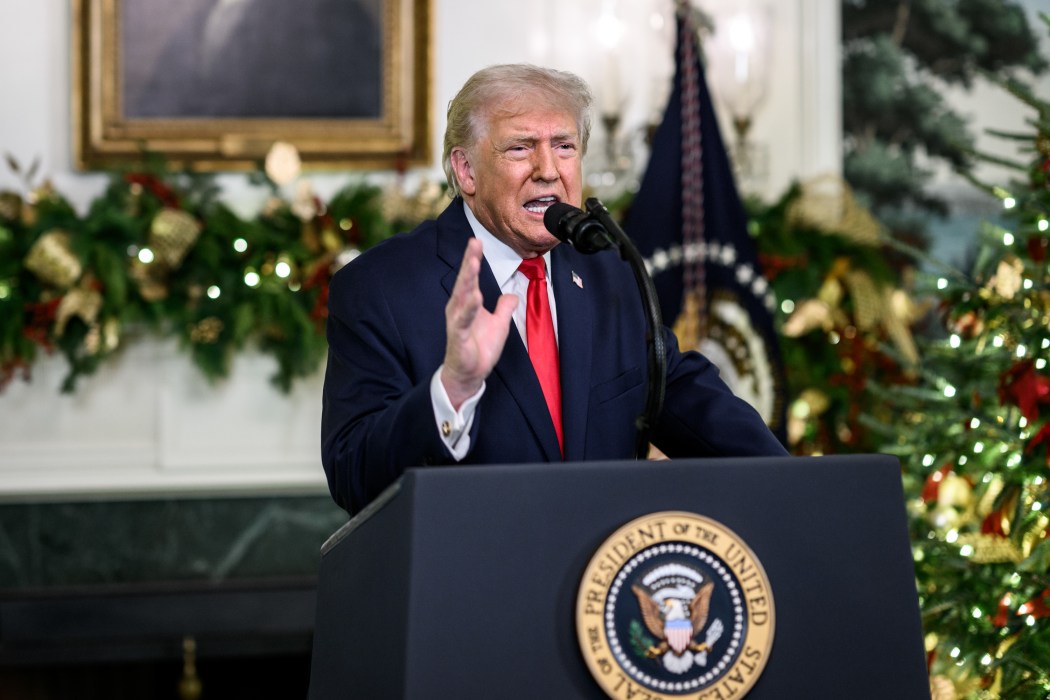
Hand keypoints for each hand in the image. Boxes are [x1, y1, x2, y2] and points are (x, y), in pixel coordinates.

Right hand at [441, 238, 517, 408]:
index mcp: (466, 303)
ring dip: (468, 280)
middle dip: (469, 261)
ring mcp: (457, 323)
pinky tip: (475, 297)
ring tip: (474, 263)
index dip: (473, 259)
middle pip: (465, 281)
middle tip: (474, 242)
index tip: (477, 241)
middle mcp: (458, 309)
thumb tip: (512, 295)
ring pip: (462, 297)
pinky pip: (464, 321)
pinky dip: (469, 309)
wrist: (469, 374)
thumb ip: (503, 308)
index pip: (471, 277)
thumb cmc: (480, 348)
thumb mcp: (499, 325)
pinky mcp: (459, 338)